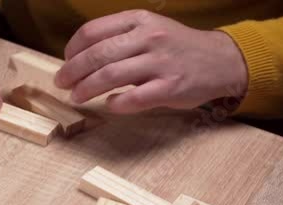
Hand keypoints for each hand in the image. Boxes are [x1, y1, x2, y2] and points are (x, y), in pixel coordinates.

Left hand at [54, 10, 247, 113]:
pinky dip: (116, 103)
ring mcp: (160, 62)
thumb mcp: (150, 30)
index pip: (93, 31)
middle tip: (61, 83)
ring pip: (110, 75)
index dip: (72, 49)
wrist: (221, 60)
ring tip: (76, 96)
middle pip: (97, 55)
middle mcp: (149, 38)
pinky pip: (134, 98)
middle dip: (72, 72)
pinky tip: (110, 105)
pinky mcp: (170, 87)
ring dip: (86, 89)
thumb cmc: (177, 48)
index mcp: (139, 20)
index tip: (66, 61)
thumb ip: (119, 38)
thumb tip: (81, 57)